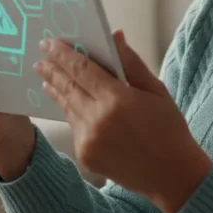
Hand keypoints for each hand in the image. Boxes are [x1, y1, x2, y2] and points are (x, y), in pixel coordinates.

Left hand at [35, 30, 212, 212]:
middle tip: (40, 59)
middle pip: (67, 87)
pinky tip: (68, 104)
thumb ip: (131, 63)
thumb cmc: (168, 129)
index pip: (81, 69)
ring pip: (67, 107)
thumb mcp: (156, 90)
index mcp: (117, 99)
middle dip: (52, 71)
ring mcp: (89, 140)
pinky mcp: (85, 157)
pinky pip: (74, 128)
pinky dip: (71, 113)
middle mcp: (98, 120)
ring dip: (57, 91)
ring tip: (47, 79)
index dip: (62, 54)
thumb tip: (115, 36)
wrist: (172, 175)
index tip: (48, 43)